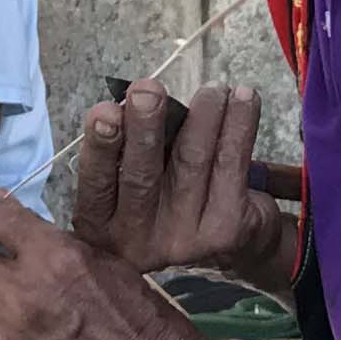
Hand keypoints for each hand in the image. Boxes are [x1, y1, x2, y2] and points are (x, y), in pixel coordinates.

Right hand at [73, 79, 284, 278]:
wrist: (230, 251)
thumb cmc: (171, 202)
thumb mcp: (139, 184)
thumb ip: (133, 151)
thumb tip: (141, 102)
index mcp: (104, 226)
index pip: (96, 184)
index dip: (100, 148)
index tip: (105, 112)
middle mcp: (138, 240)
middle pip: (140, 177)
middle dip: (145, 126)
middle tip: (148, 90)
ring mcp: (182, 240)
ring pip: (191, 162)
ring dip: (204, 115)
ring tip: (213, 89)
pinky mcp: (225, 231)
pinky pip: (230, 164)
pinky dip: (239, 124)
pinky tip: (244, 99)